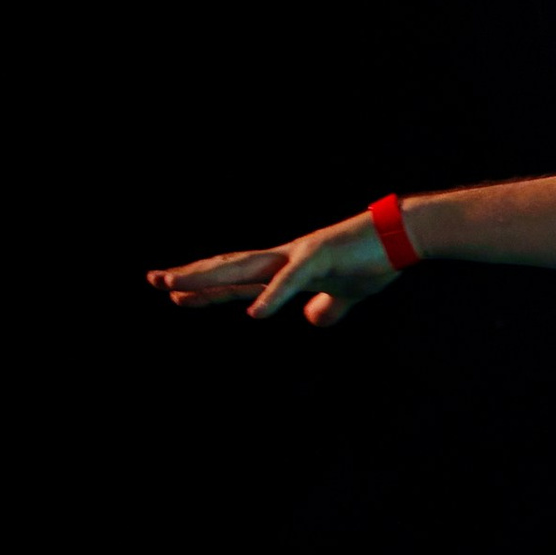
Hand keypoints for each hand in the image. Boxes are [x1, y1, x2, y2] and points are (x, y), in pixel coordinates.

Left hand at [150, 210, 400, 329]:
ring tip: (176, 286)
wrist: (401, 235)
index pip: (237, 279)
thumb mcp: (347, 294)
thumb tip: (313, 319)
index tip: (174, 292)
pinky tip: (254, 314)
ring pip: (245, 269)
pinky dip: (272, 297)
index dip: (205, 287)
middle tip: (154, 280)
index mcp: (286, 268)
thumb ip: (328, 307)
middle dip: (192, 276)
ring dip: (210, 280)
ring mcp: (298, 256)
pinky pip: (291, 282)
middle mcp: (283, 258)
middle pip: (229, 269)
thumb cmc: (374, 260)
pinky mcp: (320, 259)